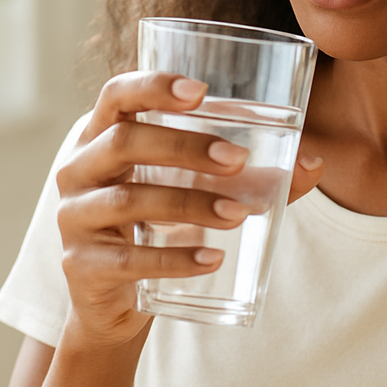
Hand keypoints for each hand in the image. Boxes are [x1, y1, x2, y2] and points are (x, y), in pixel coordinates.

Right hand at [55, 72, 323, 350]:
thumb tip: (313, 163)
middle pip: (124, 142)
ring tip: (239, 215)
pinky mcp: (80, 266)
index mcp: (104, 134)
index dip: (153, 86)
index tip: (200, 92)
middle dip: (185, 147)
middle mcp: (79, 168)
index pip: (116, 94)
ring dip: (190, 204)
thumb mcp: (199, 190)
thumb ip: (254, 175)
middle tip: (239, 160)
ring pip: (128, 200)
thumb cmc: (162, 224)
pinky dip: (174, 259)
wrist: (115, 300)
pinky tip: (212, 259)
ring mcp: (74, 218)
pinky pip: (127, 260)